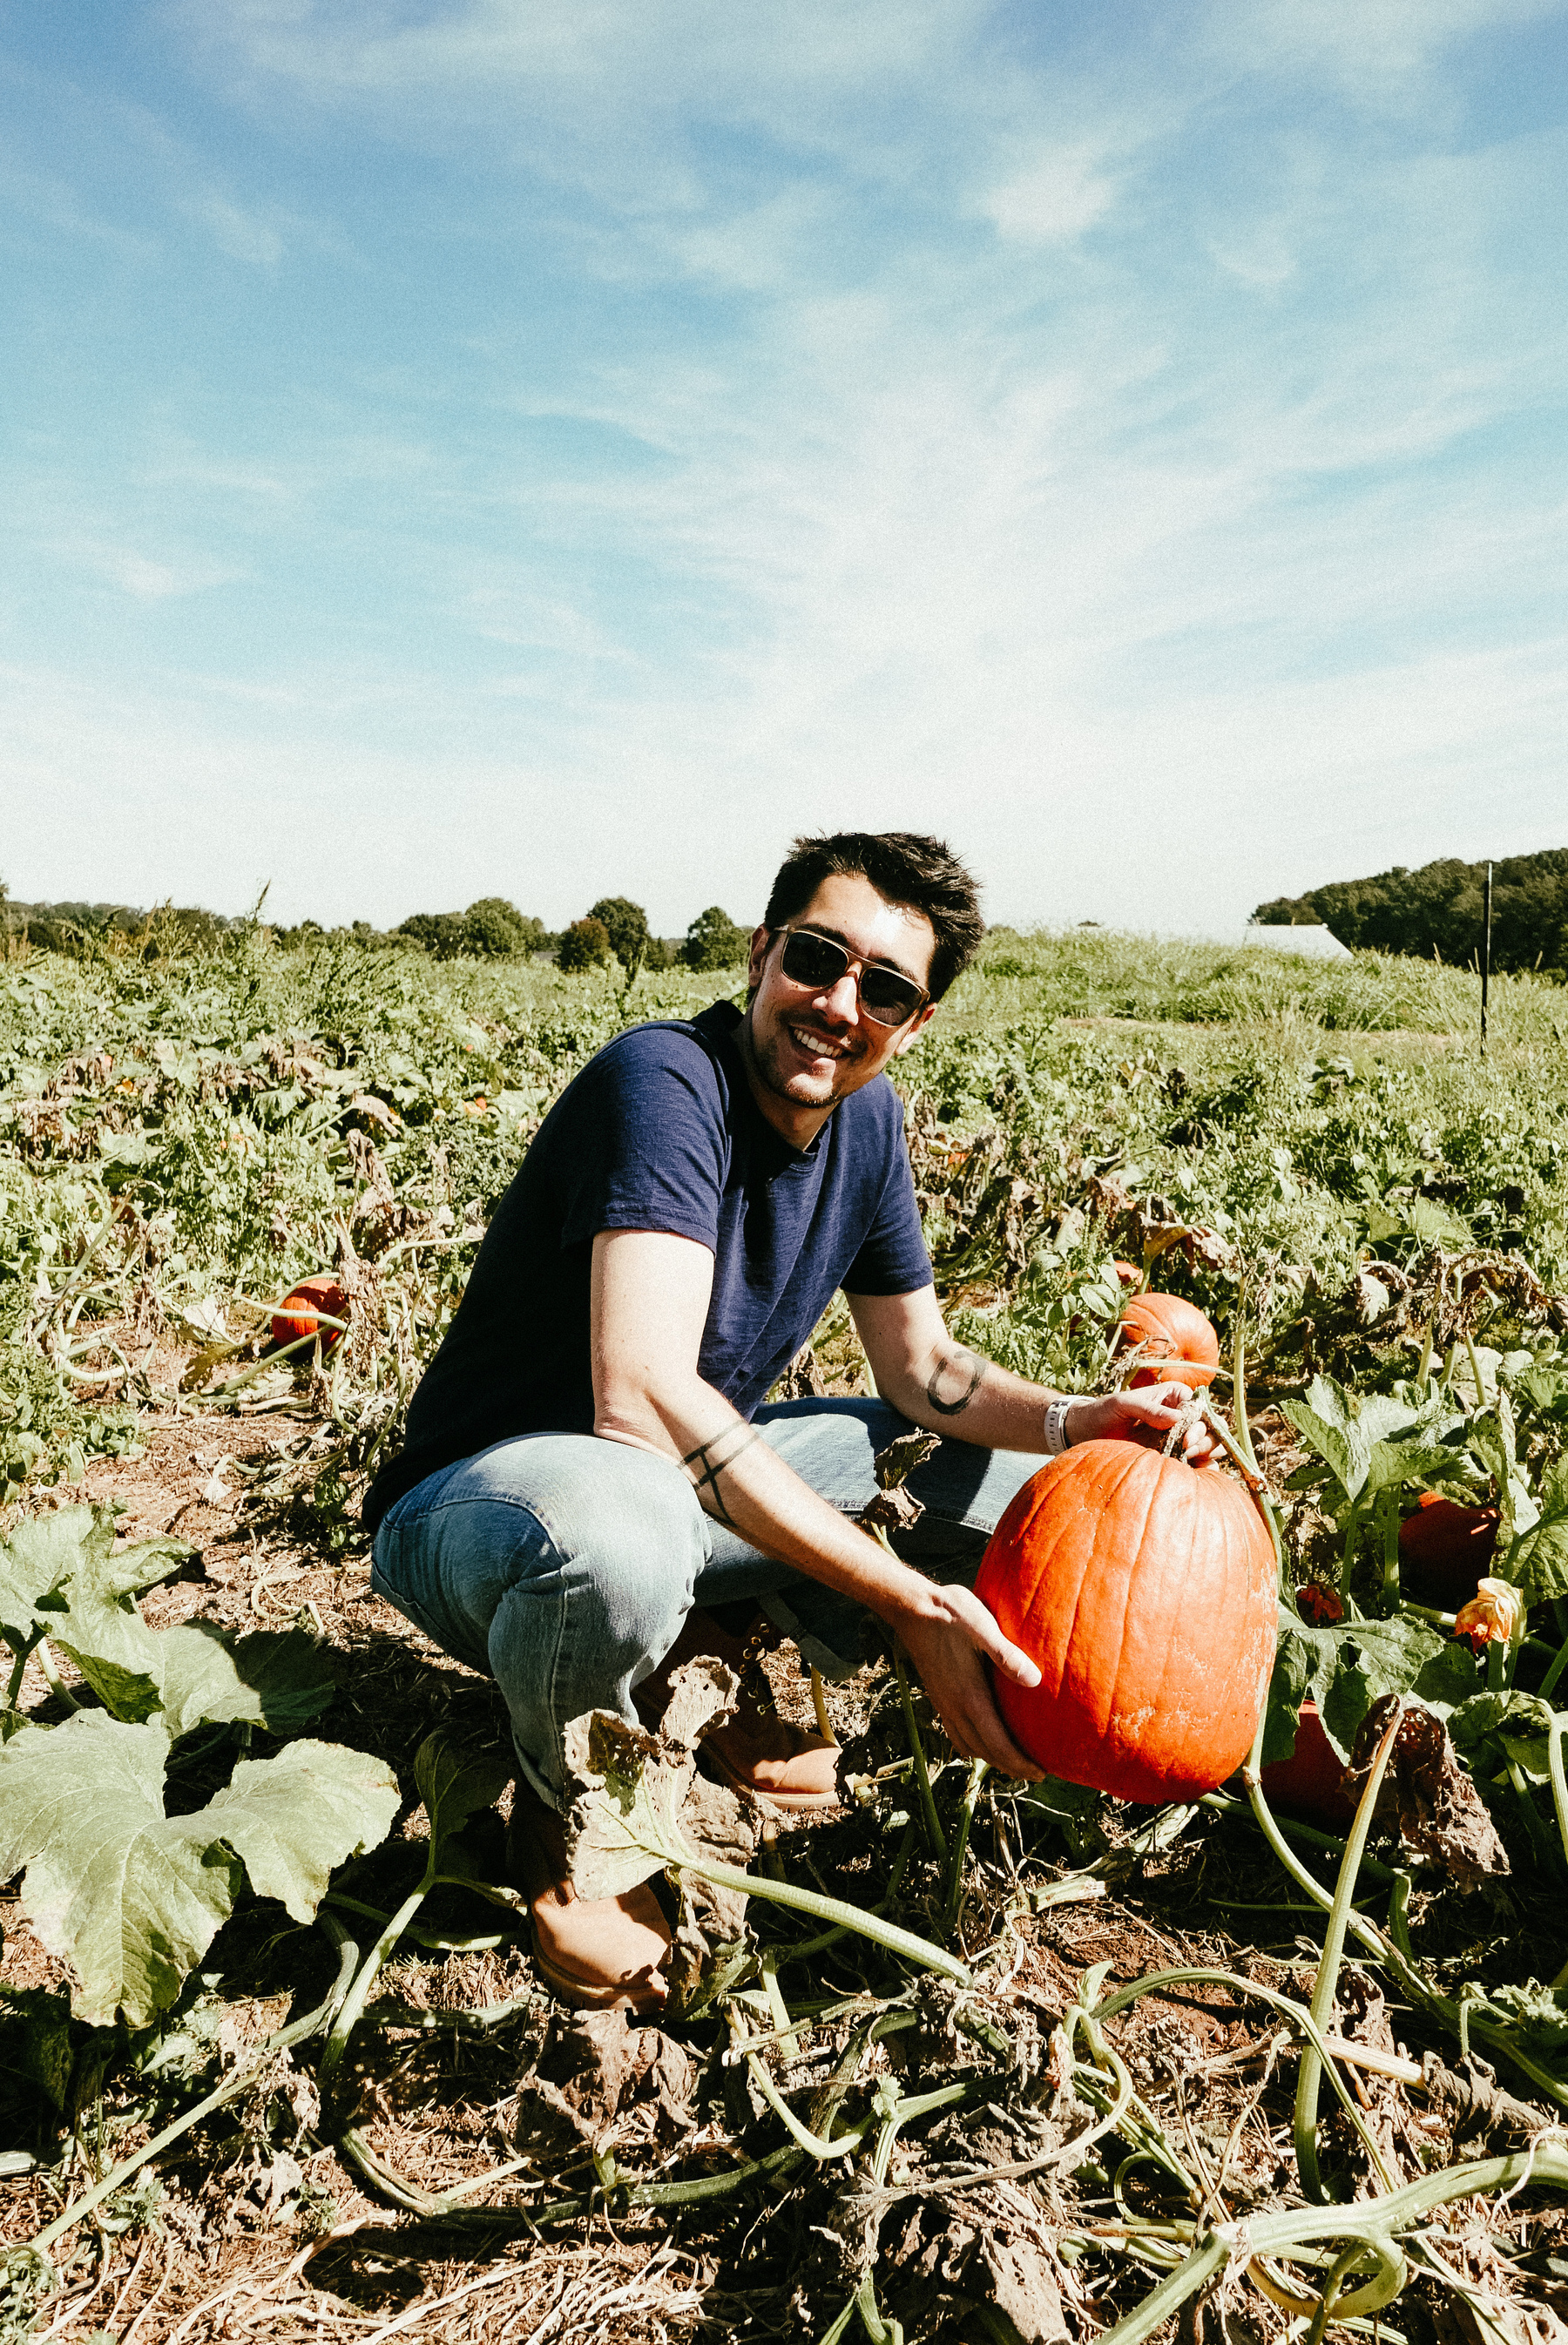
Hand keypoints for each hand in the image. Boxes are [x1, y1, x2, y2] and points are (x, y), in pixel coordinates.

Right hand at [892, 1583, 1045, 1779]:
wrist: (910, 1606)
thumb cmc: (951, 1612)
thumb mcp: (982, 1626)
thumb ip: (1007, 1654)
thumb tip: (1035, 1680)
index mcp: (969, 1696)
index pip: (997, 1744)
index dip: (1019, 1763)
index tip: (1041, 1773)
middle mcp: (954, 1706)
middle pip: (985, 1752)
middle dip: (1011, 1767)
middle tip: (1036, 1774)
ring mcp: (943, 1702)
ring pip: (969, 1745)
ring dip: (992, 1759)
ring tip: (1013, 1763)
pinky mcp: (937, 1695)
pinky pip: (956, 1733)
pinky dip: (973, 1746)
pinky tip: (981, 1740)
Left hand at [1069, 1383, 1216, 1462]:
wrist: (1087, 1434)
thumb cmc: (1103, 1412)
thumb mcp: (1122, 1404)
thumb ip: (1149, 1409)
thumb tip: (1178, 1418)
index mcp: (1174, 1397)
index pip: (1199, 1408)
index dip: (1199, 1422)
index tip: (1185, 1436)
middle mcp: (1182, 1417)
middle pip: (1211, 1427)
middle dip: (1206, 1439)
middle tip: (1187, 1449)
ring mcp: (1180, 1439)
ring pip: (1210, 1446)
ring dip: (1207, 1453)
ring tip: (1188, 1460)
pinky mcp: (1175, 1458)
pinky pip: (1199, 1465)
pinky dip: (1203, 1470)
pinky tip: (1195, 1475)